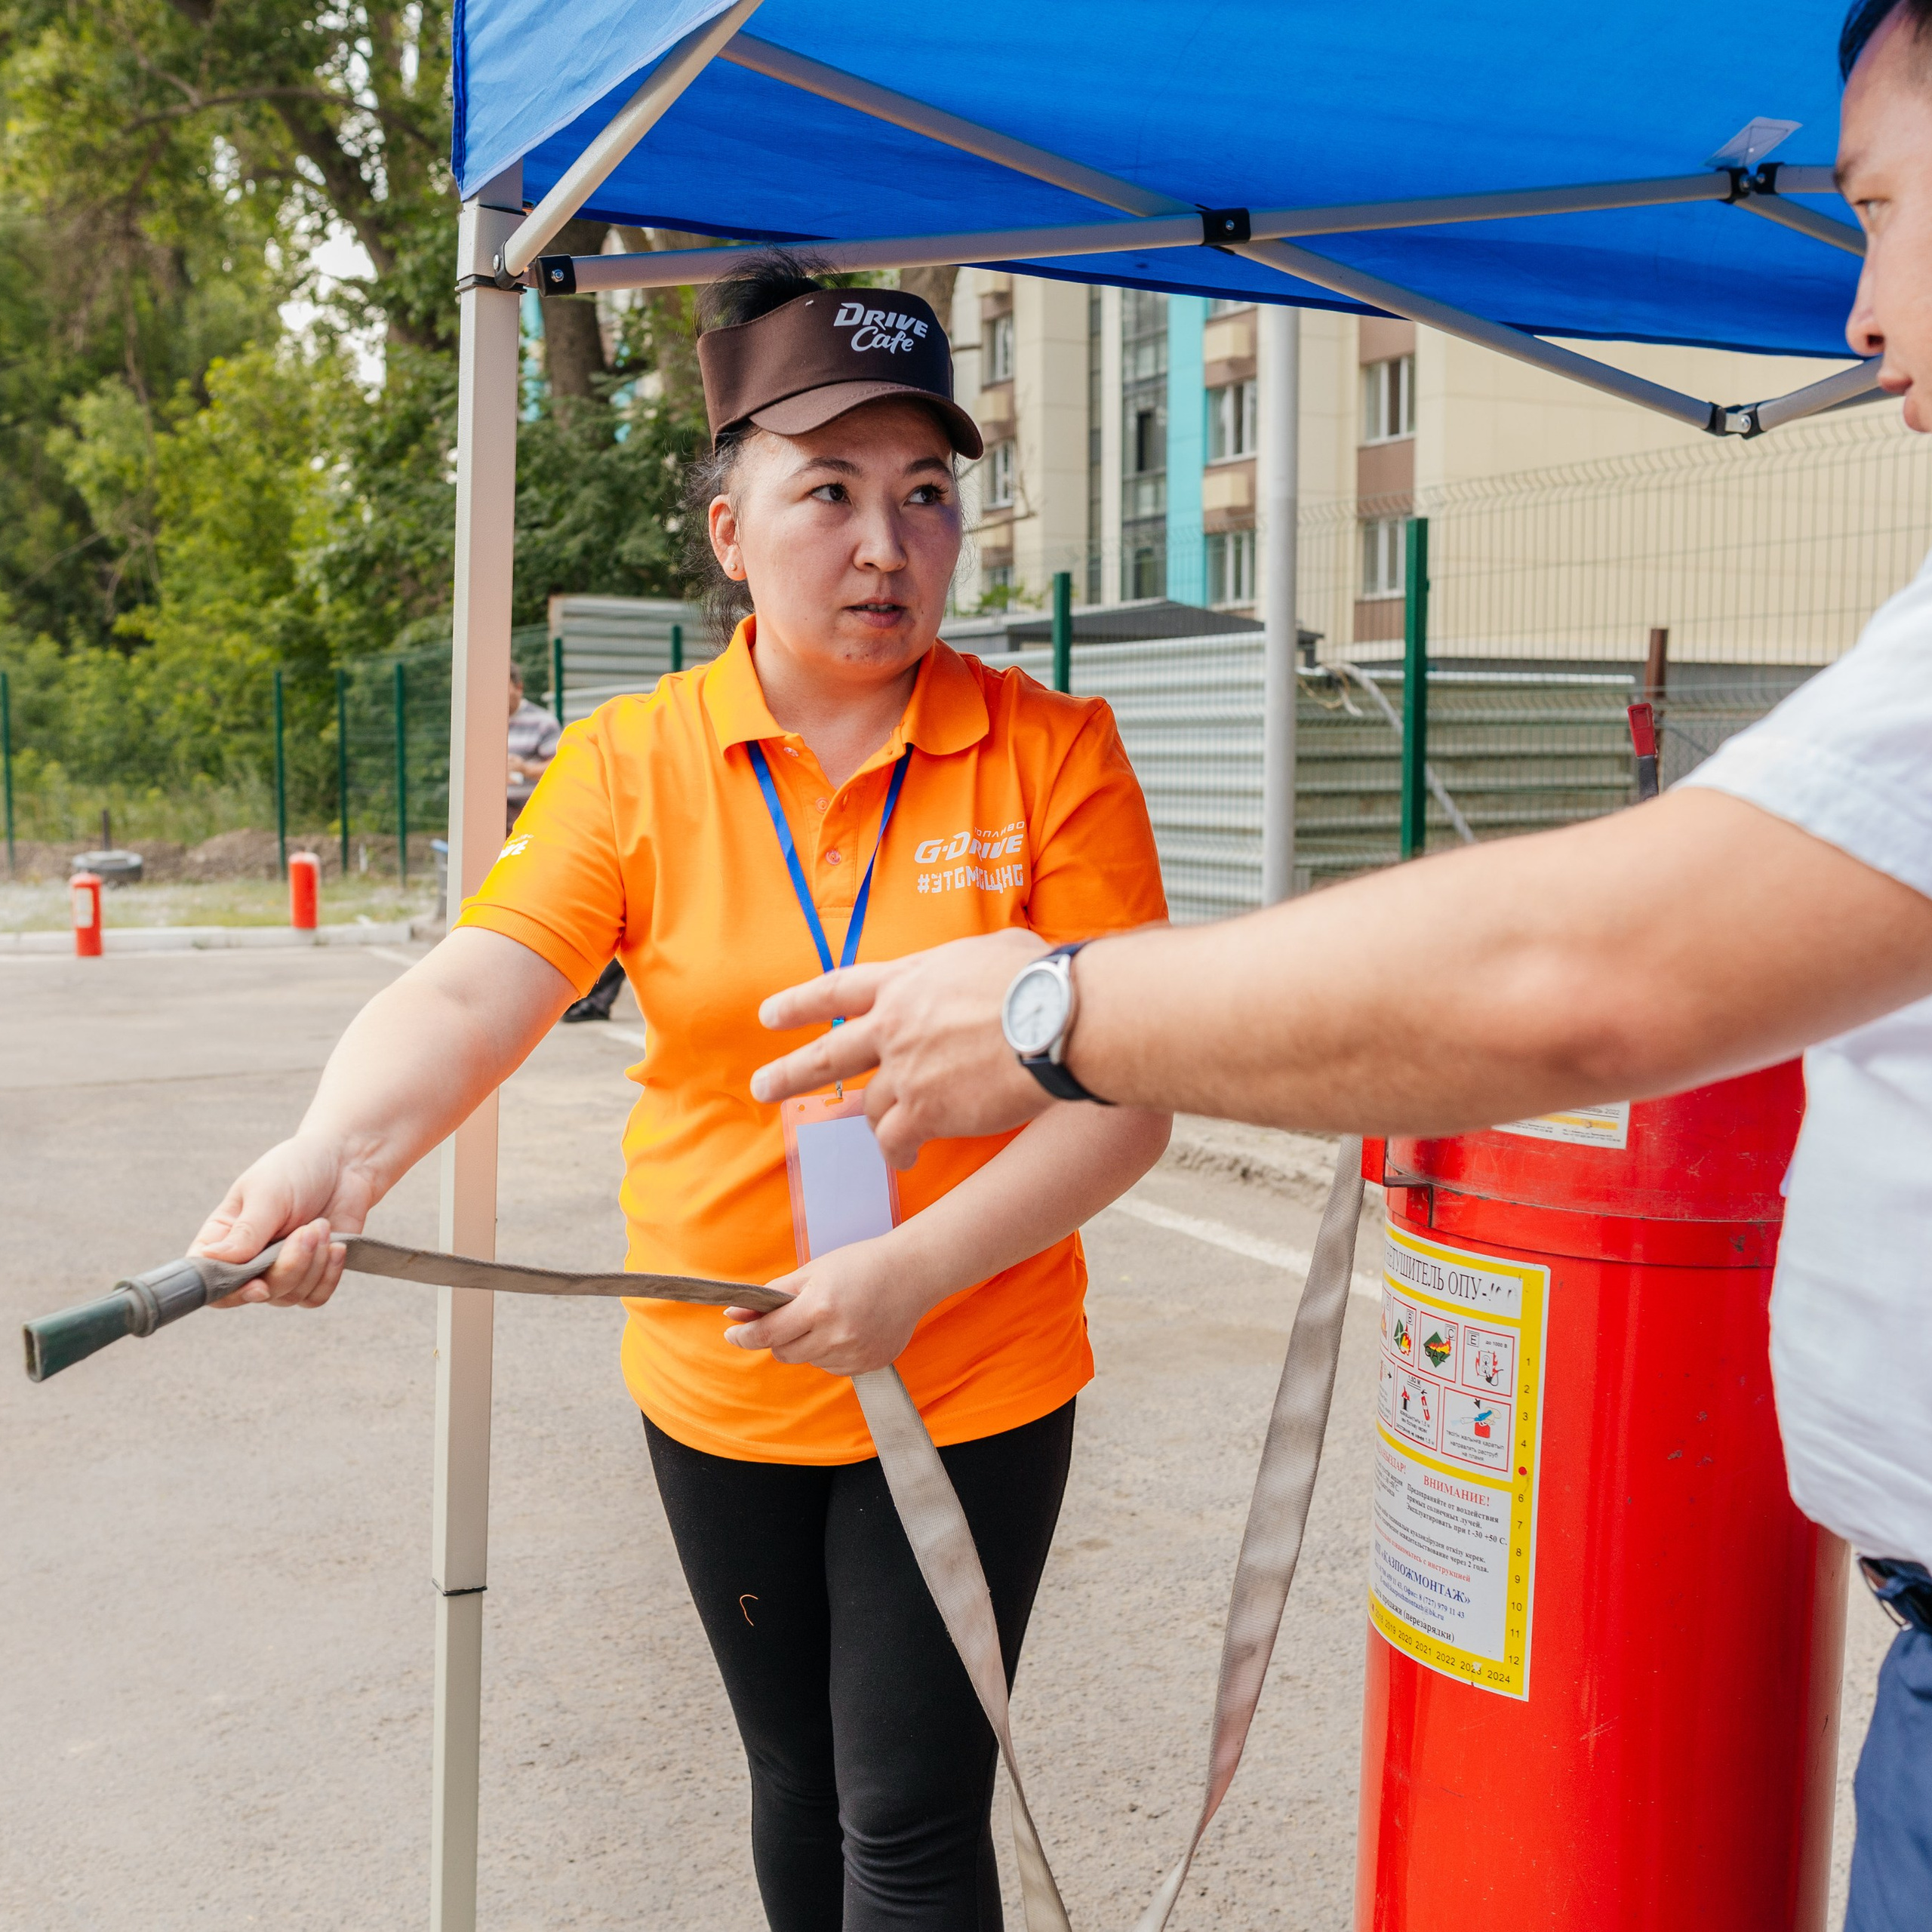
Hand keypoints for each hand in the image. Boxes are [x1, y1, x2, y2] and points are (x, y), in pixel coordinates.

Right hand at [190, 1134, 378, 1308]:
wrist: (346, 1162)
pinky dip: (328, 1276)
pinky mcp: (313, 1274)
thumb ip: (245, 1232)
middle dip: (289, 1266)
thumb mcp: (267, 1194)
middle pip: (257, 1293)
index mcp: (224, 1237)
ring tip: (321, 1227)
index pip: (210, 1280)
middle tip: (308, 1230)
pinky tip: (337, 1247)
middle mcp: (249, 1260)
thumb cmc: (297, 1169)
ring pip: (288, 1297)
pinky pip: (314, 1298)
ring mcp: (281, 1269)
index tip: (258, 1283)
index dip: (229, 1291)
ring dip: (312, 1265)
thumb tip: (209, 1259)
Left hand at [723, 1233, 931, 1375]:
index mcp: (819, 1307)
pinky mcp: (869, 1365)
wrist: (912, 1273)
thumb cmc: (861, 1264)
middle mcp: (837, 1335)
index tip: (732, 1334)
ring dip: (808, 1344)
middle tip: (793, 1316)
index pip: (767, 1334)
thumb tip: (735, 1314)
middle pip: (784, 1353)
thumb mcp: (812, 1271)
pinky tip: (848, 1328)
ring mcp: (855, 1354)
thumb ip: (773, 1295)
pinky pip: (833, 1367)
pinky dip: (831, 1351)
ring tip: (832, 1316)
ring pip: (809, 1361)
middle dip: (778, 1337)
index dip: (743, 1336)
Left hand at [751, 930, 1052, 1166]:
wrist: (1055, 1018)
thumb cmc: (1039, 979)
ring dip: (876, 1124)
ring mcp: (905, 1069)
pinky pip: (896, 1140)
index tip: (770, 1014)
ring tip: (888, 1141)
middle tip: (762, 1087)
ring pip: (870, 1106)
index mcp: (906, 981)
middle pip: (827, 1054)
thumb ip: (966, 967)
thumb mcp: (993, 950)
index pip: (839, 989)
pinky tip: (906, 1159)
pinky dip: (897, 1152)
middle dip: (789, 1073)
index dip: (801, 1003)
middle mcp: (894, 1025)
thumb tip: (983, 968)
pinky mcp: (925, 1110)